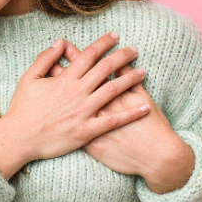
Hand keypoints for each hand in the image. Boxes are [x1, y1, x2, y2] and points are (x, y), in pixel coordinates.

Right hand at [0, 33, 150, 179]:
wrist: (19, 139)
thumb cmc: (22, 109)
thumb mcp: (28, 78)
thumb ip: (45, 59)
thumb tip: (60, 42)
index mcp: (64, 79)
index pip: (89, 55)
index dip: (104, 43)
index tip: (115, 36)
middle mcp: (77, 92)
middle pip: (105, 69)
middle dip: (122, 56)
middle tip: (135, 50)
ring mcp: (83, 112)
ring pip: (113, 91)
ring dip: (130, 80)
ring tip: (143, 72)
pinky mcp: (86, 131)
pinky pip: (113, 121)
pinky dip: (130, 114)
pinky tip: (145, 107)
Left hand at [55, 42, 195, 193]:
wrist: (155, 156)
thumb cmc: (152, 126)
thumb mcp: (143, 96)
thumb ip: (129, 76)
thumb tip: (120, 60)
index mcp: (108, 92)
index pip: (87, 67)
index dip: (75, 55)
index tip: (65, 45)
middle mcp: (95, 105)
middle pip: (72, 82)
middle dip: (59, 68)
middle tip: (46, 59)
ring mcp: (90, 123)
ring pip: (67, 102)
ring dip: (56, 89)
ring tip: (46, 78)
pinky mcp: (88, 140)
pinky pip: (69, 124)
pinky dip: (61, 116)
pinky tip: (54, 110)